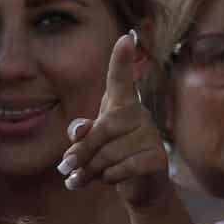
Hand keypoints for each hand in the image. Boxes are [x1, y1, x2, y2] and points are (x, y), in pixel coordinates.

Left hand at [60, 31, 168, 209]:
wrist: (141, 186)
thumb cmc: (113, 156)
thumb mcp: (92, 142)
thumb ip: (81, 133)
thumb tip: (77, 133)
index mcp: (122, 106)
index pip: (120, 80)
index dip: (122, 60)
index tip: (126, 37)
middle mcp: (140, 115)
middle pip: (103, 128)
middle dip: (82, 152)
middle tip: (66, 168)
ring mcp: (151, 135)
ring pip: (109, 153)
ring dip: (93, 170)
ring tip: (91, 176)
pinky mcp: (157, 157)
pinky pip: (122, 168)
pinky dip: (109, 179)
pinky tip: (112, 180)